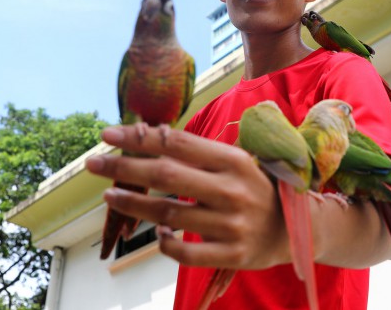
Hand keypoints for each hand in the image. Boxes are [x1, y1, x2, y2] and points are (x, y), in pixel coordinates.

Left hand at [86, 124, 290, 269]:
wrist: (298, 229)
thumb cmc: (258, 188)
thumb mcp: (238, 162)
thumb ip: (200, 155)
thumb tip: (150, 139)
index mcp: (234, 161)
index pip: (177, 143)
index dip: (139, 138)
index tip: (108, 135)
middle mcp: (232, 190)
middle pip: (166, 175)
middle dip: (124, 167)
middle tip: (93, 164)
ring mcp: (232, 225)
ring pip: (169, 214)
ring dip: (134, 205)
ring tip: (110, 196)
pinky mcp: (232, 254)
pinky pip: (186, 252)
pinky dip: (165, 243)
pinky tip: (156, 234)